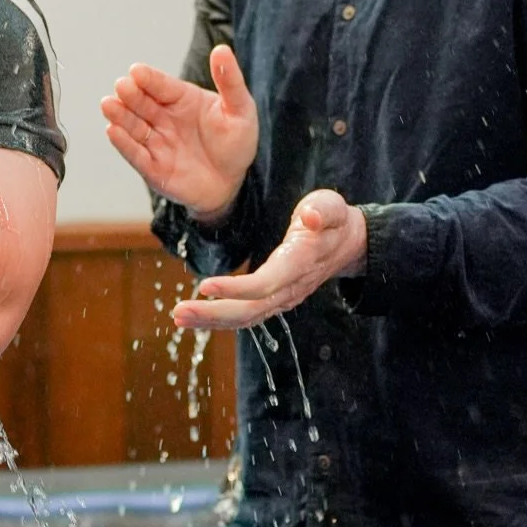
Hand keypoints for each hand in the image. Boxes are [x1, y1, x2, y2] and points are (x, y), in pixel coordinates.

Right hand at [101, 45, 257, 218]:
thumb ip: (230, 81)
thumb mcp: (240, 109)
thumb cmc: (236, 143)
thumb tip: (222, 49)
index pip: (161, 85)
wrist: (232, 184)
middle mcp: (163, 118)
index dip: (149, 78)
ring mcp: (156, 142)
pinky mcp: (152, 167)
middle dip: (130, 94)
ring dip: (120, 116)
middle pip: (142, 103)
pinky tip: (113, 131)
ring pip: (133, 126)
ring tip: (108, 105)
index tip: (136, 71)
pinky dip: (124, 144)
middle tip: (122, 86)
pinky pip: (136, 154)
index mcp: (181, 99)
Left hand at [171, 189, 366, 330]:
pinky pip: (246, 314)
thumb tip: (309, 217)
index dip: (237, 289)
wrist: (347, 244)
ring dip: (210, 320)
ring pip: (246, 317)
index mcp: (300, 263)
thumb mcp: (332, 206)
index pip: (267, 283)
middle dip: (213, 313)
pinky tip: (194, 316)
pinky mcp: (274, 298)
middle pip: (250, 309)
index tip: (205, 286)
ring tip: (178, 318)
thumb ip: (323, 211)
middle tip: (179, 312)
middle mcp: (290, 287)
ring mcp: (283, 297)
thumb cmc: (334, 221)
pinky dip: (219, 318)